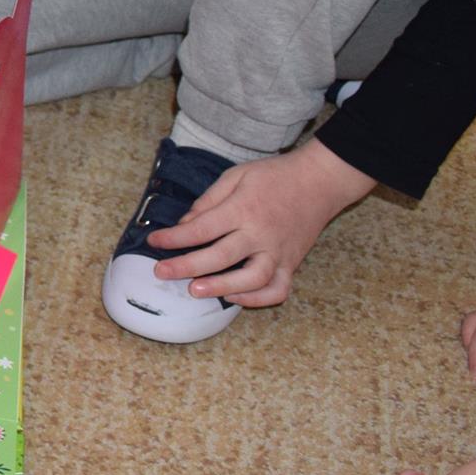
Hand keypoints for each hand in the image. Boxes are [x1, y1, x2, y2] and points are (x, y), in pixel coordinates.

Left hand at [150, 139, 375, 305]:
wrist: (320, 181)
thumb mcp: (236, 175)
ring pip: (251, 279)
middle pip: (220, 257)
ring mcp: (279, 252)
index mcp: (243, 208)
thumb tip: (186, 223)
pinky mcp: (292, 263)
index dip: (174, 238)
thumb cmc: (275, 175)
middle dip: (186, 266)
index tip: (154, 240)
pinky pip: (277, 289)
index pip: (202, 228)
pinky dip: (257, 298)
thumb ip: (209, 200)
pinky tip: (235, 297)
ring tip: (195, 290)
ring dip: (221, 288)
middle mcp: (261, 234)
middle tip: (161, 272)